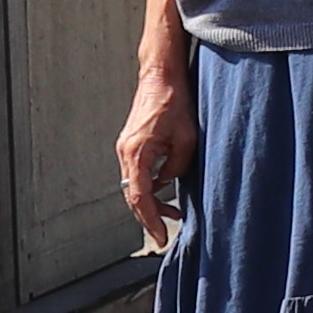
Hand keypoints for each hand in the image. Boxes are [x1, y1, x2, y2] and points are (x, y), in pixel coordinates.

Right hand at [118, 61, 194, 246]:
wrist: (161, 75)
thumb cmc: (175, 101)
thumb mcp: (187, 139)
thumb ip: (177, 167)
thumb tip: (168, 182)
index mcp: (136, 153)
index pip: (140, 197)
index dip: (150, 220)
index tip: (161, 236)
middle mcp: (126, 153)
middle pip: (132, 196)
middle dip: (149, 217)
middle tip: (165, 235)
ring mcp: (126, 148)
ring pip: (134, 186)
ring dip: (150, 202)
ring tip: (172, 215)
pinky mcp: (131, 144)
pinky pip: (137, 174)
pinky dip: (149, 188)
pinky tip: (165, 193)